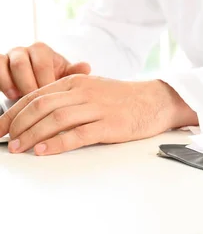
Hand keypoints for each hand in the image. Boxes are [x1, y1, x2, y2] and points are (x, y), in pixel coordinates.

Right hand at [0, 42, 90, 99]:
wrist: (38, 87)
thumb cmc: (53, 81)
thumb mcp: (65, 78)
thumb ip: (74, 73)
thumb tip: (86, 67)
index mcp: (42, 50)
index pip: (41, 63)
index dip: (45, 82)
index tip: (52, 97)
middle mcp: (24, 50)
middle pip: (21, 64)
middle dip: (28, 85)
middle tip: (37, 102)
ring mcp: (9, 56)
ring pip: (6, 65)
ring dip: (14, 84)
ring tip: (22, 98)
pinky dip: (3, 83)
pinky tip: (12, 95)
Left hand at [0, 75, 197, 155]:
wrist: (156, 101)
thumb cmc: (124, 99)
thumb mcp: (93, 90)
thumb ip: (68, 98)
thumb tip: (37, 115)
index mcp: (76, 82)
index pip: (36, 95)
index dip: (13, 113)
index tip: (0, 128)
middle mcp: (84, 92)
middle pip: (41, 106)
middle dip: (17, 125)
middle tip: (6, 140)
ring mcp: (97, 108)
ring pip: (55, 119)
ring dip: (32, 135)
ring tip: (19, 148)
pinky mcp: (109, 125)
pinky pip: (78, 134)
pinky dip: (57, 143)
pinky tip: (44, 151)